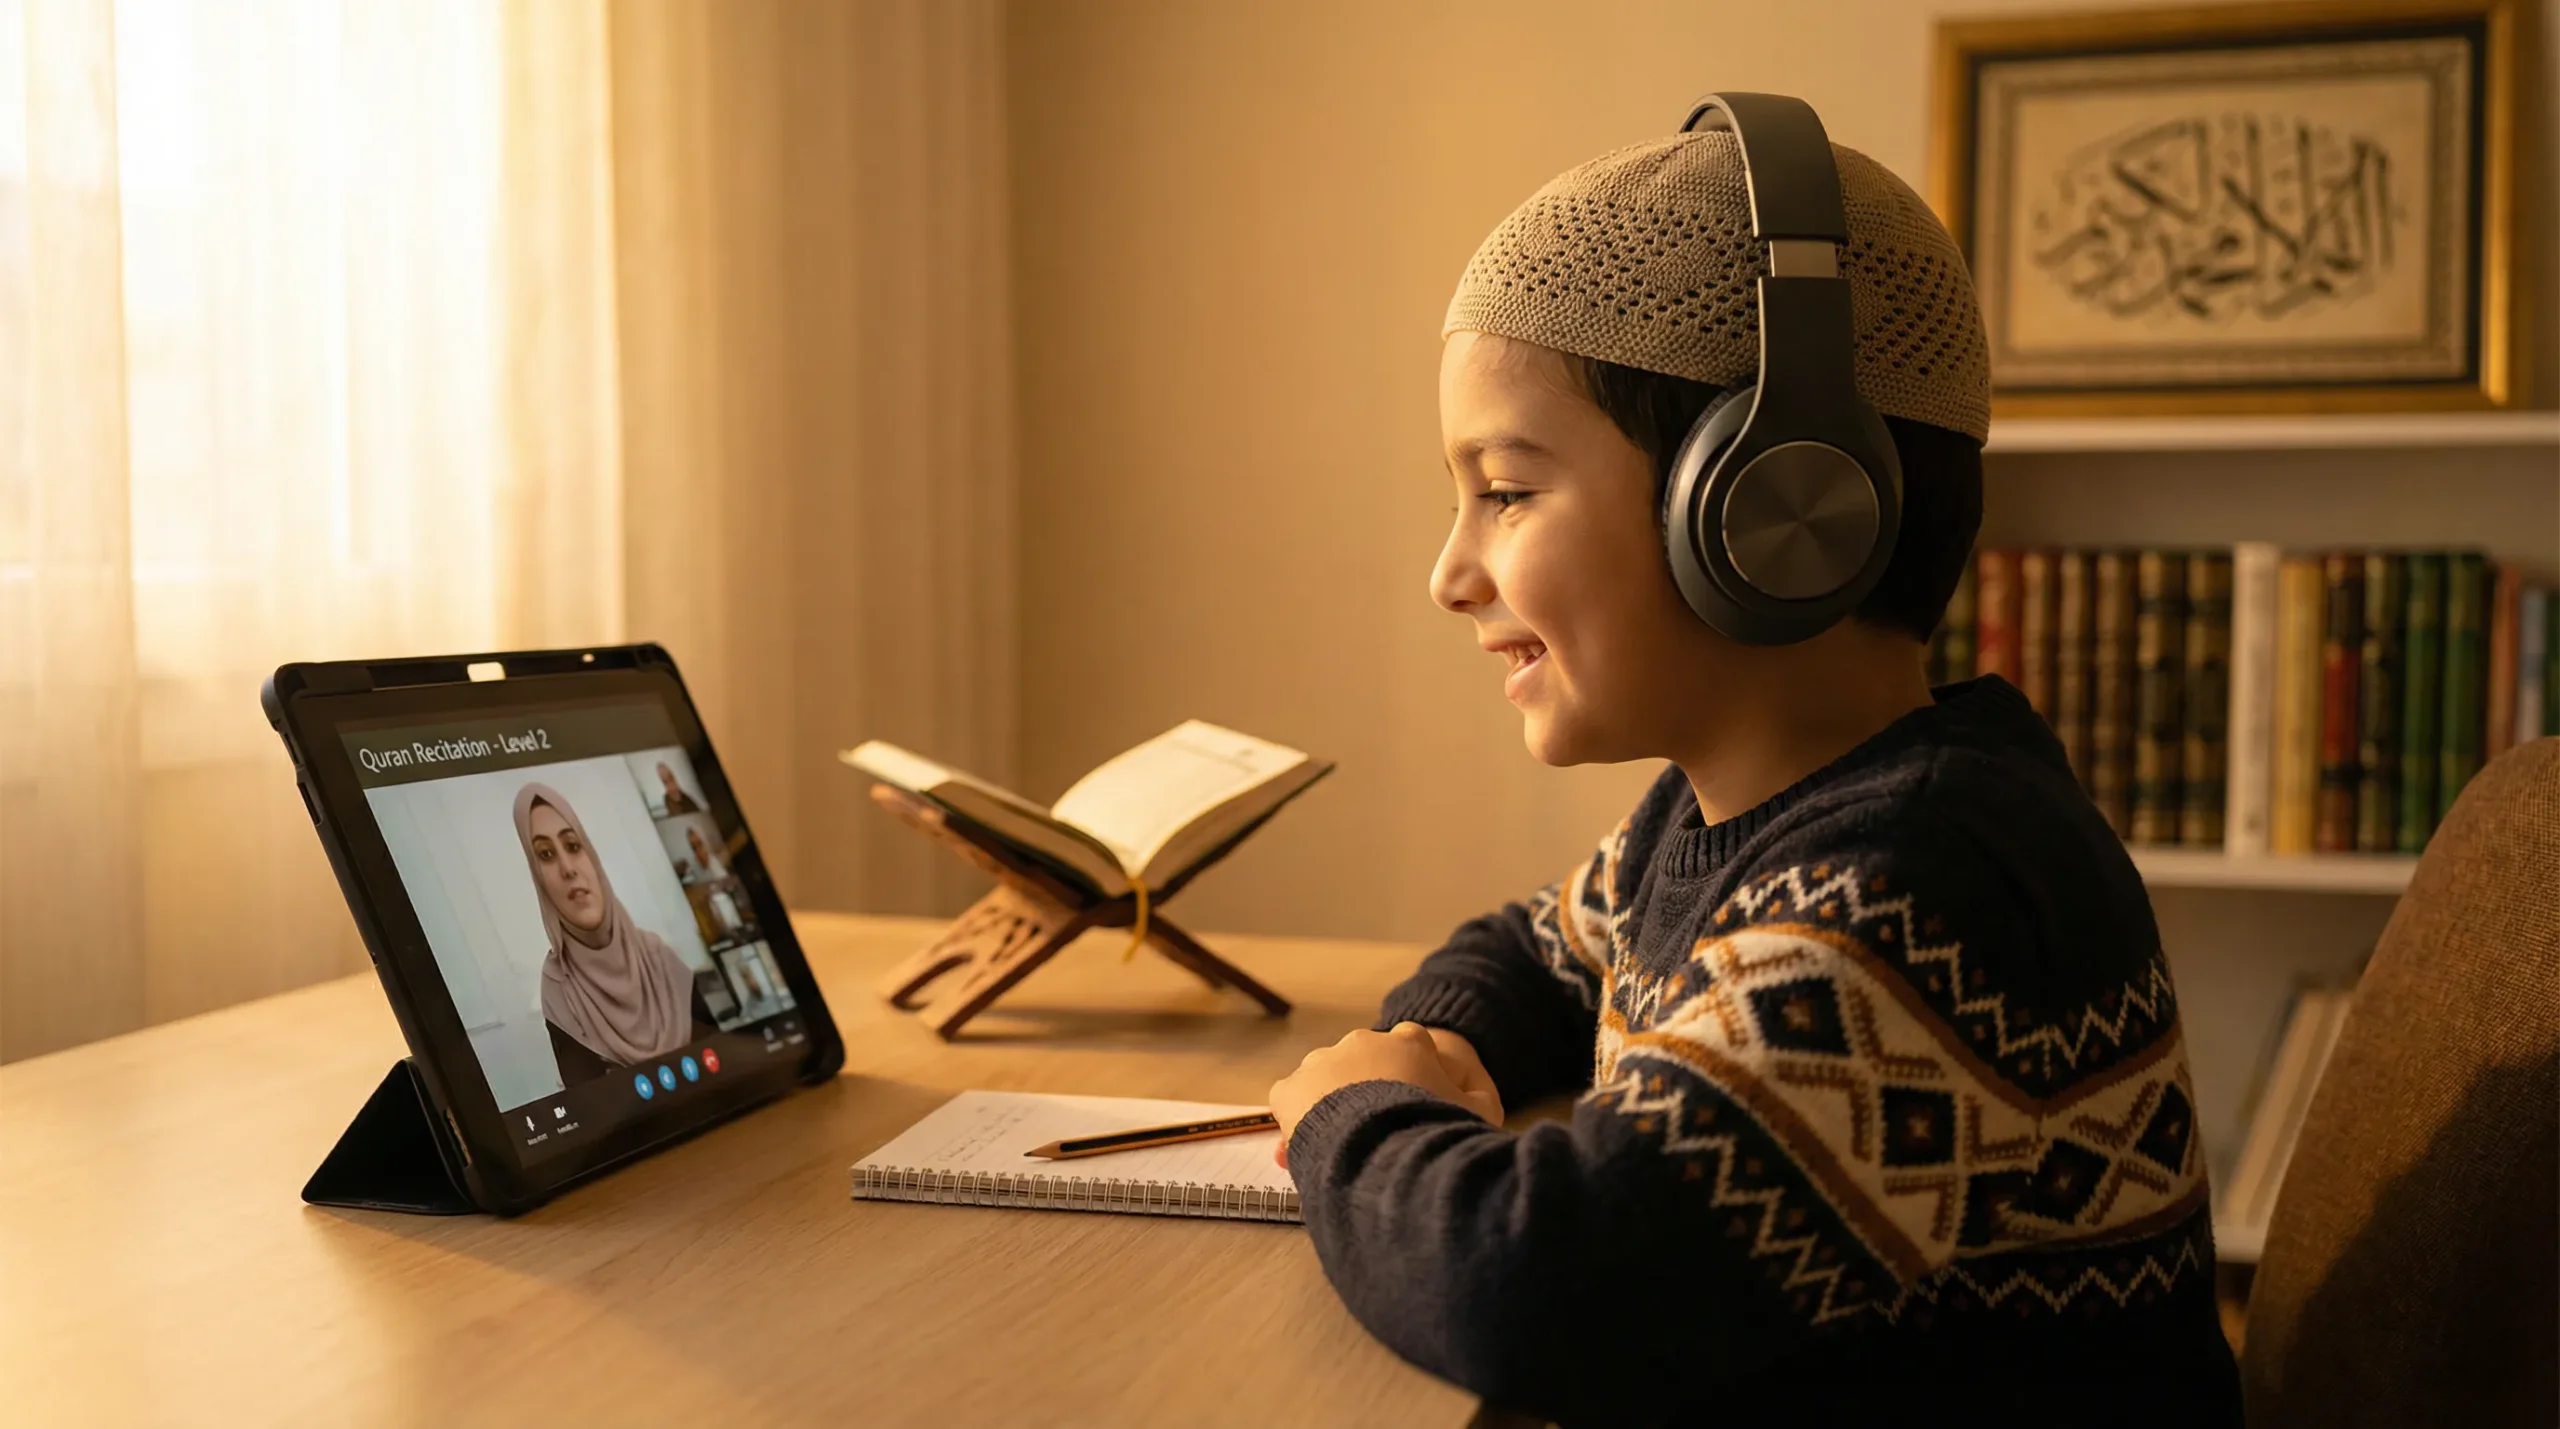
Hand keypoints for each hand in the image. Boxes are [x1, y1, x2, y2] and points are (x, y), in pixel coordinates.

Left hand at [1268, 1023, 1503, 1166]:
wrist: (1388, 1144)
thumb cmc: (1437, 1126)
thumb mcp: (1477, 1111)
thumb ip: (1478, 1100)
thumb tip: (1479, 1101)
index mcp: (1410, 1040)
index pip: (1414, 1048)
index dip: (1414, 1080)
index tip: (1413, 1107)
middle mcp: (1363, 1042)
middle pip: (1366, 1066)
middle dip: (1369, 1093)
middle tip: (1379, 1132)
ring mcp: (1323, 1062)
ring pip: (1328, 1083)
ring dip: (1335, 1106)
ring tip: (1347, 1144)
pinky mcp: (1291, 1088)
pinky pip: (1295, 1104)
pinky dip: (1302, 1122)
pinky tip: (1316, 1147)